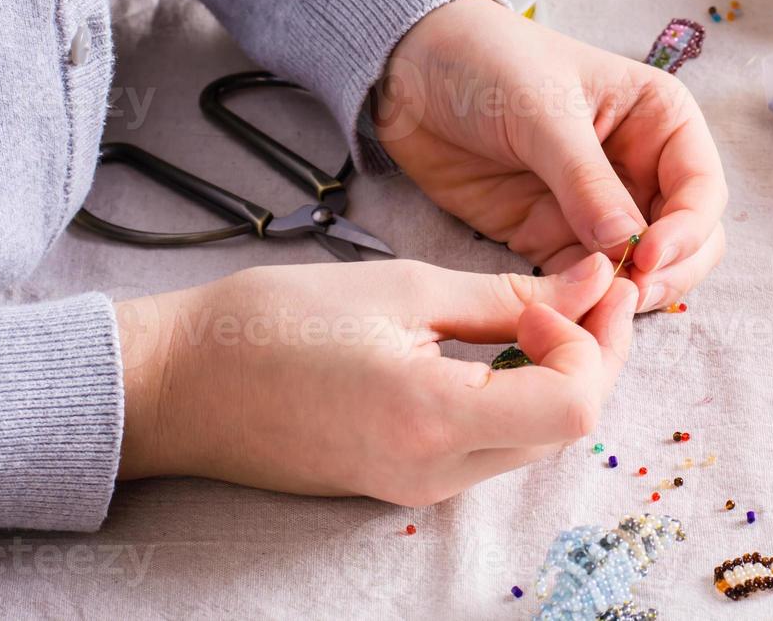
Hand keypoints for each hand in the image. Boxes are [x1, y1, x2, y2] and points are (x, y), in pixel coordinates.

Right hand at [116, 252, 633, 505]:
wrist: (177, 384)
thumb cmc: (275, 321)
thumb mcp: (406, 286)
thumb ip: (511, 293)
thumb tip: (594, 283)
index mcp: (433, 420)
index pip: (575, 405)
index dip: (592, 341)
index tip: (567, 289)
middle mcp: (436, 473)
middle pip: (567, 428)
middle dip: (596, 356)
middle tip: (590, 291)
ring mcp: (420, 488)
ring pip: (537, 440)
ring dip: (562, 376)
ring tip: (550, 308)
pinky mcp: (406, 483)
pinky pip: (493, 446)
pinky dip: (520, 396)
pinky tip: (509, 344)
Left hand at [375, 0, 725, 309]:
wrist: (409, 70)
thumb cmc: (488, 61)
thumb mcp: (543, 111)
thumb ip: (587, 180)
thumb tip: (628, 245)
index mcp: (660, 121)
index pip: (702, 187)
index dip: (687, 229)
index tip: (648, 256)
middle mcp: (642, 168)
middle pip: (688, 239)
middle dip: (669, 271)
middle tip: (630, 293)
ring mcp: (600, 209)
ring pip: (645, 271)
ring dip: (631, 294)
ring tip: (600, 307)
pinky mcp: (554, 239)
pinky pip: (588, 285)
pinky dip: (587, 304)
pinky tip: (570, 312)